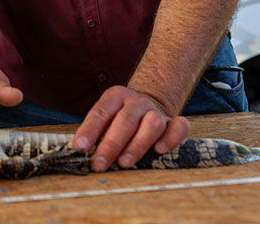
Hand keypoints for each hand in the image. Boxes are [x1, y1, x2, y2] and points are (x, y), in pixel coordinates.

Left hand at [72, 86, 189, 172]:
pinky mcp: (174, 121)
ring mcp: (156, 111)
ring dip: (138, 144)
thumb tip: (81, 152)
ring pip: (152, 123)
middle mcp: (137, 101)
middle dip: (111, 144)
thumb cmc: (121, 117)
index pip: (101, 112)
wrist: (149, 102)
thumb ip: (96, 132)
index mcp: (115, 96)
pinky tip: (159, 150)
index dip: (89, 130)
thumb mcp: (106, 117)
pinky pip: (179, 127)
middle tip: (100, 163)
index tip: (80, 148)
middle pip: (126, 120)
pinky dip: (171, 138)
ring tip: (125, 162)